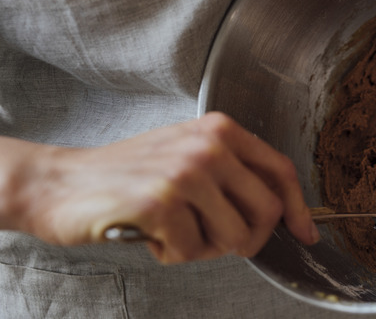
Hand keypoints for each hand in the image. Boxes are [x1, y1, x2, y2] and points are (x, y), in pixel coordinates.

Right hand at [7, 112, 317, 263]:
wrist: (62, 182)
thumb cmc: (128, 175)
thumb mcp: (188, 156)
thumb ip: (233, 175)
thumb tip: (281, 212)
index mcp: (221, 130)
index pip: (281, 171)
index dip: (298, 209)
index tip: (306, 234)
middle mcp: (210, 145)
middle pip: (266, 212)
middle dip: (246, 239)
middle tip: (211, 239)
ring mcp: (187, 172)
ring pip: (233, 237)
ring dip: (203, 247)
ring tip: (171, 228)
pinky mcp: (162, 201)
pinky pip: (191, 251)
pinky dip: (170, 253)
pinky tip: (148, 231)